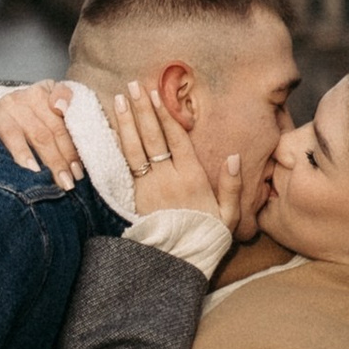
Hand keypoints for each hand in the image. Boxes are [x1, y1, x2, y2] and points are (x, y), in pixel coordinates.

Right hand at [0, 80, 82, 188]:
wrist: (15, 100)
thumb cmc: (42, 107)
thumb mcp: (57, 97)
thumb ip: (67, 100)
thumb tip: (61, 106)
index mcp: (41, 96)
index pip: (58, 128)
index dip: (69, 151)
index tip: (77, 173)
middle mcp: (20, 102)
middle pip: (40, 135)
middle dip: (54, 162)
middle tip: (64, 183)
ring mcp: (1, 112)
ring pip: (14, 135)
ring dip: (24, 155)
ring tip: (35, 174)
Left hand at [109, 79, 232, 224]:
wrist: (176, 264)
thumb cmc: (206, 238)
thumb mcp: (229, 216)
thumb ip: (232, 186)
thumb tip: (234, 157)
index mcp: (192, 178)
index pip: (177, 139)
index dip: (166, 115)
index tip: (157, 94)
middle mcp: (168, 179)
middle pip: (153, 137)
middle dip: (142, 109)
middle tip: (133, 85)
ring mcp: (148, 187)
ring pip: (135, 148)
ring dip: (126, 122)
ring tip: (119, 99)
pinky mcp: (134, 197)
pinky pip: (125, 165)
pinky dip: (119, 145)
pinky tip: (114, 129)